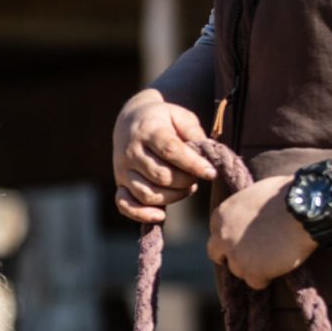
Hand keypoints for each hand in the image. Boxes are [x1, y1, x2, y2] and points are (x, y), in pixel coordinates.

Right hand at [112, 91, 215, 224]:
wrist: (129, 120)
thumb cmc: (162, 120)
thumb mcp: (179, 115)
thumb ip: (193, 131)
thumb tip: (206, 152)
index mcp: (149, 131)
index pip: (171, 150)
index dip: (193, 164)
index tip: (211, 172)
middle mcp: (132, 152)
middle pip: (161, 176)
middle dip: (186, 181)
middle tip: (196, 177)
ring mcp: (123, 170)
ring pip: (148, 194)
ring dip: (173, 197)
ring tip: (186, 188)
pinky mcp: (120, 184)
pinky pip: (125, 205)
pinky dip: (142, 214)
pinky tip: (161, 215)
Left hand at [207, 176, 315, 289]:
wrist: (303, 207)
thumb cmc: (285, 195)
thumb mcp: (253, 195)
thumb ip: (243, 210)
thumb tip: (249, 215)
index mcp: (220, 215)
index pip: (216, 235)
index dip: (229, 240)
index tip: (243, 242)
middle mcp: (221, 235)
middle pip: (217, 255)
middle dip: (231, 257)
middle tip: (249, 259)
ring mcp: (235, 254)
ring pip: (237, 270)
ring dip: (252, 268)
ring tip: (273, 258)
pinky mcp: (251, 270)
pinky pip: (254, 283)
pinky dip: (266, 278)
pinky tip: (279, 267)